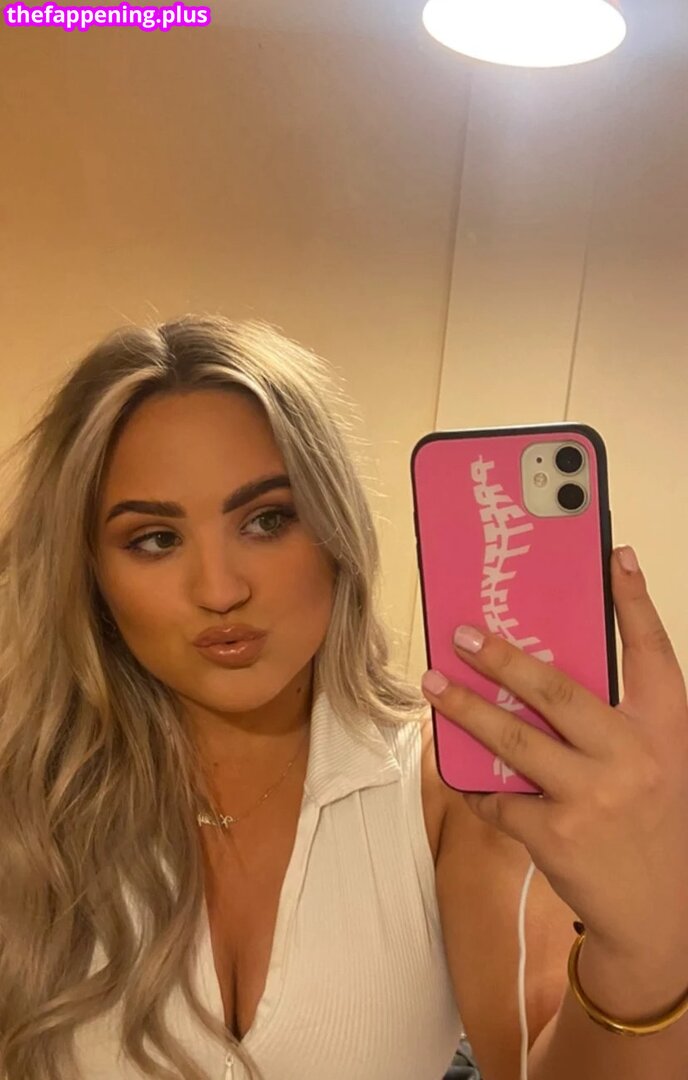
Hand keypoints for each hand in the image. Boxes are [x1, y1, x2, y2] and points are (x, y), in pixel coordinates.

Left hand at [420, 546, 687, 961]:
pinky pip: (499, 797)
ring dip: (466, 710)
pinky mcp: (556, 835)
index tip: (614, 557)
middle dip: (504, 659)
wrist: (657, 914)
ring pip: (514, 740)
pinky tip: (463, 774)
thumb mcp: (651, 762)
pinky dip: (477, 785)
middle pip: (558, 691)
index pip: (654, 654)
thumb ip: (612, 720)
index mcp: (664, 731)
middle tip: (463, 634)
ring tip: (434, 685)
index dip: (635, 602)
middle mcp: (634, 756)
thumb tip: (540, 673)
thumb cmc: (648, 822)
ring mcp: (594, 796)